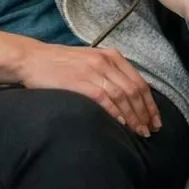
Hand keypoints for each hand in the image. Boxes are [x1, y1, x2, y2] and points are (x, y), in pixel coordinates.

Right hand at [17, 43, 161, 137]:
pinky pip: (104, 99)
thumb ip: (110, 73)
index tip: (155, 119)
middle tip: (150, 130)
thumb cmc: (61, 63)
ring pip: (122, 96)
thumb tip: (128, 97)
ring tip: (139, 132)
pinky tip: (121, 125)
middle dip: (145, 113)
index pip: (139, 82)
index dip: (150, 103)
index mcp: (112, 56)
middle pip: (134, 91)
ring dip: (133, 117)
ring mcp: (93, 71)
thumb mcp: (91, 61)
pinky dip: (115, 113)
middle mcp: (106, 62)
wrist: (33, 59)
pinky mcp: (81, 82)